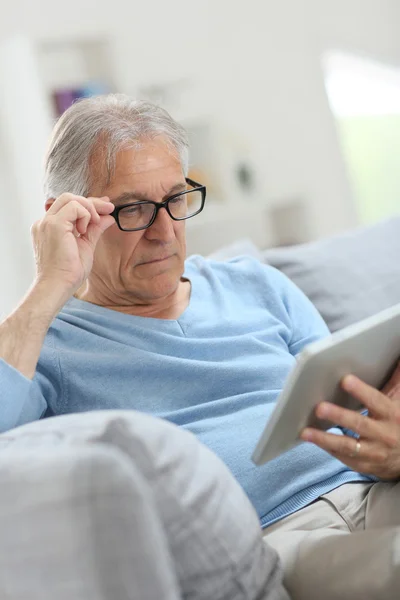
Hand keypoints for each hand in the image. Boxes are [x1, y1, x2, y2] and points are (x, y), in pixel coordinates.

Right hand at [31, 194, 114, 298]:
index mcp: (49, 227)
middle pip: (69, 198)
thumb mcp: (86, 246)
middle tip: (109, 208)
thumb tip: (109, 217)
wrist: (58, 286)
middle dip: (92, 202)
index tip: (106, 207)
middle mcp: (45, 222)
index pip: (68, 206)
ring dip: (89, 209)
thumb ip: (94, 229)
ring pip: (70, 198)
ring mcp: (47, 222)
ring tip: (93, 225)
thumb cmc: (68, 272)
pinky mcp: (53, 225)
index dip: (88, 205)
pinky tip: (84, 231)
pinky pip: (74, 207)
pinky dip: (85, 215)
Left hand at [300, 362, 399, 479]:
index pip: (376, 401)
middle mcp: (384, 435)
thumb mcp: (398, 401)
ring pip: (348, 446)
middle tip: (319, 408)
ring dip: (325, 438)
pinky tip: (312, 439)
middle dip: (339, 416)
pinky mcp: (363, 465)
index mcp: (392, 415)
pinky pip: (343, 457)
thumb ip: (394, 379)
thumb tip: (395, 355)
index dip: (361, 391)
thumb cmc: (397, 422)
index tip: (345, 379)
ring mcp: (374, 452)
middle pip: (360, 424)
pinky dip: (327, 448)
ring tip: (306, 431)